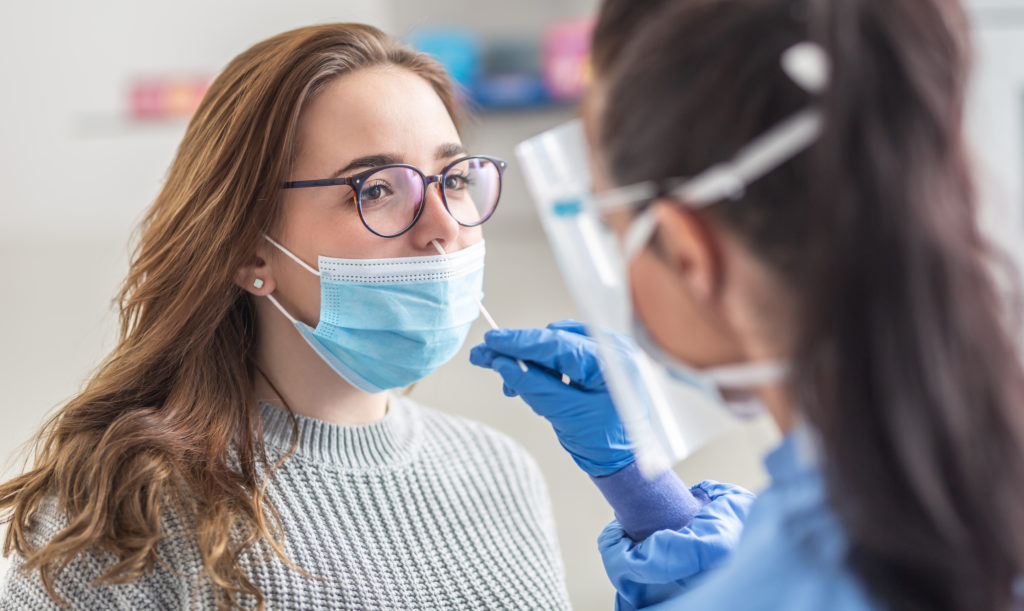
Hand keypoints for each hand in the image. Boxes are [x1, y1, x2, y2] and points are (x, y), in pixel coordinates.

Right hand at [469, 319, 634, 476]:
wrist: (624, 460)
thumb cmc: (603, 442)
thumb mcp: (565, 415)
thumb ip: (534, 387)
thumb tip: (502, 364)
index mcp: (611, 361)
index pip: (557, 343)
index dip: (520, 341)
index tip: (490, 340)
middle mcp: (612, 349)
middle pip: (554, 340)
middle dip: (519, 352)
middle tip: (484, 357)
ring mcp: (607, 352)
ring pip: (555, 347)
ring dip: (530, 362)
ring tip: (511, 386)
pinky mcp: (599, 361)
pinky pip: (564, 355)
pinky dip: (543, 368)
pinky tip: (530, 384)